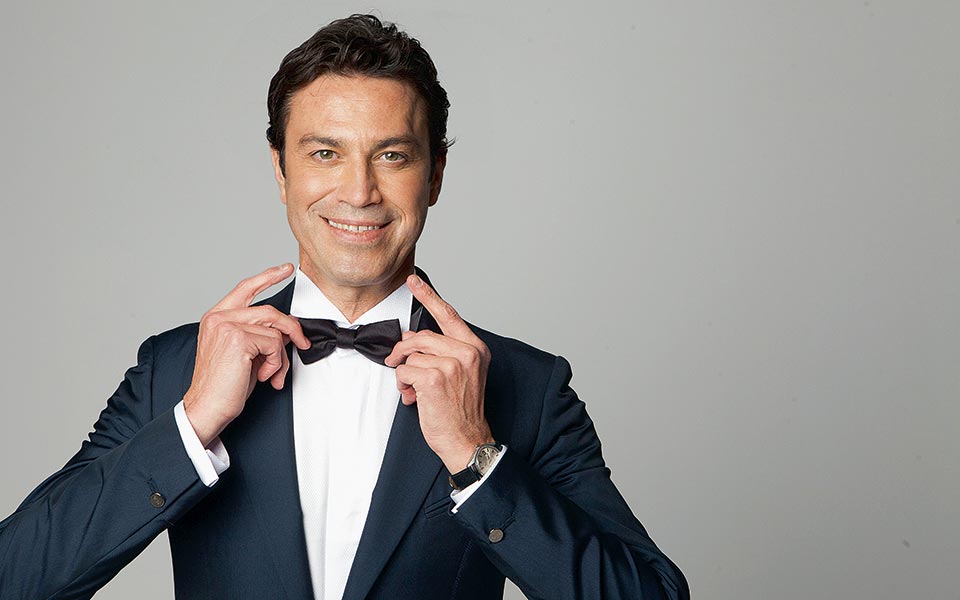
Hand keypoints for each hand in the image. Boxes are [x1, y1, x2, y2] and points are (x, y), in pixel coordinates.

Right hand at [183, 264, 310, 446]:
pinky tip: (262, 375)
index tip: (285, 269)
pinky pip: (274, 344)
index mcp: (216, 317)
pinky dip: (275, 363)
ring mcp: (227, 326)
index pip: (246, 287)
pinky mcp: (238, 339)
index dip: (268, 276)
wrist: (207, 407)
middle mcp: (219, 317)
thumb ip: (260, 334)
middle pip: (270, 310)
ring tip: (271, 372)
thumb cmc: (223, 385)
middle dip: (292, 329)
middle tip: (302, 344)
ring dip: (280, 355)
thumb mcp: (244, 353)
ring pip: (275, 328)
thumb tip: (286, 330)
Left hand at [384, 274, 493, 473]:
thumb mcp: (461, 374)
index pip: (448, 314)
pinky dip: (402, 384)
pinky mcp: (434, 378)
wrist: (467, 440)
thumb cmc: (461, 410)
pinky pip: (404, 370)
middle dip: (404, 350)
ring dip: (404, 371)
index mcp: (475, 348)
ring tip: (411, 387)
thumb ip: (442, 353)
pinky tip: (413, 396)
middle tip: (398, 363)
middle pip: (421, 336)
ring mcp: (452, 364)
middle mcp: (467, 353)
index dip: (428, 296)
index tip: (413, 281)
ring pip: (411, 354)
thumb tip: (411, 341)